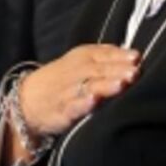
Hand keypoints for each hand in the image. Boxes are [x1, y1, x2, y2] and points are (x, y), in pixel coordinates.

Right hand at [18, 44, 139, 137]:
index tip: (137, 58)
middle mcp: (76, 72)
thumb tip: (135, 55)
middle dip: (118, 70)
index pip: (103, 54)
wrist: (28, 101)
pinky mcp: (62, 111)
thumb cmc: (62, 80)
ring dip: (106, 85)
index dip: (120, 56)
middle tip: (135, 71)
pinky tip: (94, 101)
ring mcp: (69, 92)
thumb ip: (105, 56)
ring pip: (89, 86)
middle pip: (99, 69)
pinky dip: (83, 104)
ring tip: (122, 83)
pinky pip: (73, 106)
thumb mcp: (80, 62)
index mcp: (82, 57)